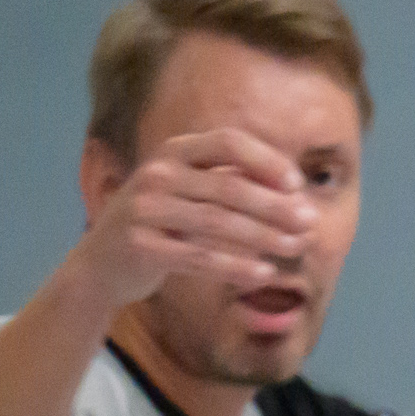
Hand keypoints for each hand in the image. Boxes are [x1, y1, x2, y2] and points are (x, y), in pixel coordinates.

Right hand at [73, 127, 317, 305]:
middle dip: (275, 206)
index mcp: (173, 151)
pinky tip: (265, 274)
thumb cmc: (165, 225)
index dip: (266, 160)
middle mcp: (156, 173)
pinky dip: (235, 266)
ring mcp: (144, 209)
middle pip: (228, 186)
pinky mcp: (140, 246)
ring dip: (264, 237)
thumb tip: (298, 195)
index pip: (227, 142)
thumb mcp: (193, 194)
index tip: (298, 184)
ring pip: (217, 222)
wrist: (103, 263)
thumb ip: (234, 185)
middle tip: (311, 224)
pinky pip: (198, 256)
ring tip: (298, 247)